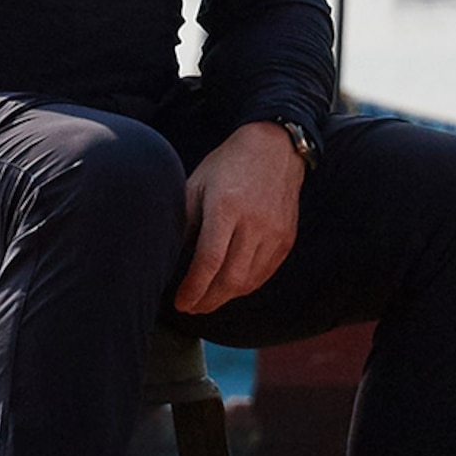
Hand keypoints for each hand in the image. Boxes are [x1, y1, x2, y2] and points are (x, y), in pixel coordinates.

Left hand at [173, 121, 302, 314]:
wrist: (275, 148)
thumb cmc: (228, 165)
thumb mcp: (197, 185)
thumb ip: (185, 221)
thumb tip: (169, 256)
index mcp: (225, 207)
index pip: (208, 261)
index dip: (193, 288)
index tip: (180, 302)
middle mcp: (254, 222)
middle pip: (230, 278)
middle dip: (207, 300)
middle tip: (191, 307)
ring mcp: (274, 232)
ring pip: (248, 281)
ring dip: (225, 297)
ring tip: (207, 300)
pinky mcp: (286, 238)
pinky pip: (264, 274)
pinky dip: (245, 286)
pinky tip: (230, 287)